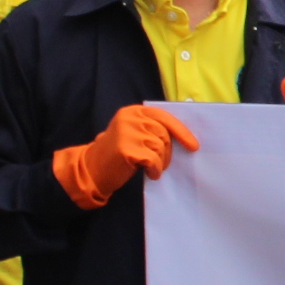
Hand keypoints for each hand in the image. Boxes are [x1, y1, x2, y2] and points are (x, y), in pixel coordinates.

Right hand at [51, 101, 201, 209]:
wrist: (91, 170)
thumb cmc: (117, 155)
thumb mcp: (134, 134)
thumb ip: (152, 129)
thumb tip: (184, 134)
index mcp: (133, 111)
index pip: (164, 117)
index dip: (181, 131)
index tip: (194, 145)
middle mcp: (130, 118)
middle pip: (164, 133)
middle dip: (167, 151)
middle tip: (160, 163)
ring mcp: (127, 132)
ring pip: (160, 147)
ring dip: (161, 162)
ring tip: (151, 168)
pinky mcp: (127, 148)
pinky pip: (153, 160)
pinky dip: (155, 169)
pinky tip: (148, 173)